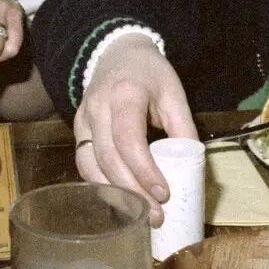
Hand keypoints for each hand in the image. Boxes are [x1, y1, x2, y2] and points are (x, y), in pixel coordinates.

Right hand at [72, 34, 197, 224]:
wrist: (118, 53)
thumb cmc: (150, 74)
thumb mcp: (174, 93)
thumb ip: (183, 127)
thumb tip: (192, 166)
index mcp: (124, 94)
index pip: (128, 139)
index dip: (144, 170)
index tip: (164, 193)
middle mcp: (97, 108)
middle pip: (108, 158)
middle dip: (132, 191)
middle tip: (157, 215)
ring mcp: (82, 119)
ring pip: (90, 165)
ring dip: (115, 194)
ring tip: (140, 215)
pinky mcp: (77, 130)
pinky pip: (84, 163)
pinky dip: (101, 185)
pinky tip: (120, 200)